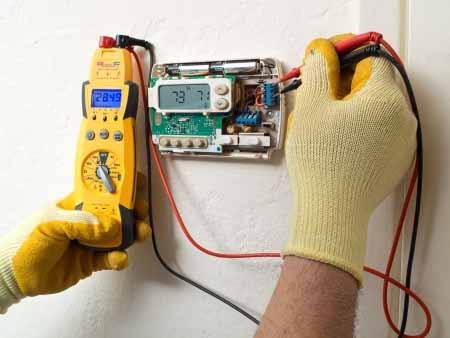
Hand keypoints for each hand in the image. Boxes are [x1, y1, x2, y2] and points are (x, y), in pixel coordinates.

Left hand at [0, 174, 149, 312]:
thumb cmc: (26, 242)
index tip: (136, 182)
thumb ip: (81, 222)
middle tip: (140, 212)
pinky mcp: (93, 261)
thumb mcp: (50, 222)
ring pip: (121, 234)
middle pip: (119, 211)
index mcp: (77, 204)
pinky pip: (113, 258)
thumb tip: (110, 226)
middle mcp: (88, 221)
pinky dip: (120, 258)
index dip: (120, 185)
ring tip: (138, 234)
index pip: (103, 190)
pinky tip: (118, 258)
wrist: (14, 276)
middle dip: (134, 209)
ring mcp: (92, 241)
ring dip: (134, 232)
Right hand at [283, 36, 416, 284]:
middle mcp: (403, 117)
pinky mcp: (397, 160)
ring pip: (379, 110)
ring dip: (355, 108)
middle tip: (322, 98)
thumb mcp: (310, 107)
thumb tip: (322, 54)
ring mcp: (403, 141)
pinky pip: (382, 133)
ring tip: (328, 124)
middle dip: (349, 85)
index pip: (370, 61)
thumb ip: (317, 71)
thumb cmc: (321, 161)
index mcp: (385, 99)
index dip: (344, 58)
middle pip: (377, 85)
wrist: (332, 211)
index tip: (326, 66)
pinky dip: (363, 129)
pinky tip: (341, 142)